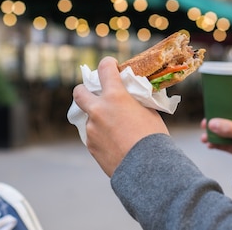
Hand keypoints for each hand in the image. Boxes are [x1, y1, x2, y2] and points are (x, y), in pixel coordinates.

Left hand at [73, 56, 168, 176]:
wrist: (146, 168)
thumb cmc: (152, 137)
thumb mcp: (147, 111)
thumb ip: (133, 101)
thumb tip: (130, 97)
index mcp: (115, 96)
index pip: (105, 69)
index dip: (107, 64)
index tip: (110, 65)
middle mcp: (98, 109)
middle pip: (79, 92)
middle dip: (84, 90)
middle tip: (94, 94)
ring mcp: (91, 128)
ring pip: (88, 117)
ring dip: (96, 117)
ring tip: (113, 127)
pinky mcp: (90, 145)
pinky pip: (92, 134)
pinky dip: (100, 134)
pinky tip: (113, 142)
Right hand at [200, 103, 231, 168]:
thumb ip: (230, 129)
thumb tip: (211, 124)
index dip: (223, 105)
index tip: (210, 106)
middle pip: (227, 119)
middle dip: (214, 122)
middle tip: (204, 124)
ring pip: (225, 133)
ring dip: (214, 135)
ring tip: (204, 138)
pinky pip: (226, 145)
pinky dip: (217, 144)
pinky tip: (209, 145)